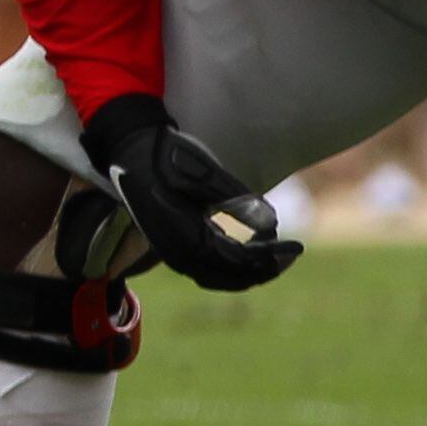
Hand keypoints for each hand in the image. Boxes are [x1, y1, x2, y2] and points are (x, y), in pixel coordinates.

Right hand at [83, 92, 299, 289]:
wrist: (128, 146)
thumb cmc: (167, 156)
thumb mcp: (206, 173)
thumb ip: (238, 200)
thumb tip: (274, 224)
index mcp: (186, 238)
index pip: (239, 260)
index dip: (272, 255)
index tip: (298, 246)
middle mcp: (176, 253)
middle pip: (229, 278)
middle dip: (264, 270)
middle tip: (291, 255)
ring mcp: (171, 250)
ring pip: (217, 277)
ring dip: (247, 271)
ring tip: (273, 253)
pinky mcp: (171, 242)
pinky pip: (206, 267)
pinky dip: (231, 264)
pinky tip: (248, 246)